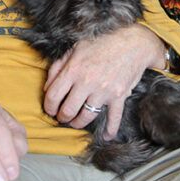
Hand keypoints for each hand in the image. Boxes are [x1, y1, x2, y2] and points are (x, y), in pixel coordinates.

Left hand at [43, 24, 164, 138]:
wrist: (133, 43)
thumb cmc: (102, 43)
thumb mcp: (75, 49)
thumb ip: (58, 67)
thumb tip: (46, 87)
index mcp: (73, 69)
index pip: (53, 96)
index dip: (48, 106)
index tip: (50, 109)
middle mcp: (87, 82)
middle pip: (67, 110)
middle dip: (62, 117)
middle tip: (62, 117)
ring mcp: (103, 91)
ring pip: (86, 117)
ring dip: (78, 123)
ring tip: (76, 122)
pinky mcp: (118, 96)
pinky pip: (113, 118)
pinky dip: (110, 130)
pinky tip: (105, 136)